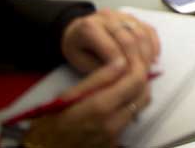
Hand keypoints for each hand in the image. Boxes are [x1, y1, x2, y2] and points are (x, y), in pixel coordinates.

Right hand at [28, 57, 152, 147]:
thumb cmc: (50, 121)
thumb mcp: (67, 96)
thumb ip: (97, 79)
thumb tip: (121, 61)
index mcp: (100, 107)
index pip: (135, 80)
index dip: (139, 64)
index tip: (133, 55)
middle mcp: (112, 123)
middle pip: (143, 93)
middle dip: (142, 77)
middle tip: (134, 65)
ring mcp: (115, 135)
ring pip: (140, 106)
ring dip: (139, 91)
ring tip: (127, 80)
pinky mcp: (114, 142)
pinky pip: (131, 118)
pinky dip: (131, 104)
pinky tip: (120, 97)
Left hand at [62, 9, 160, 73]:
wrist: (76, 31)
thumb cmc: (77, 49)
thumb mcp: (79, 62)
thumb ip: (100, 69)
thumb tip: (122, 77)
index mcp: (89, 27)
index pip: (111, 48)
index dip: (121, 66)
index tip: (127, 81)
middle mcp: (107, 17)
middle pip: (130, 40)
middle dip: (138, 61)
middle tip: (143, 79)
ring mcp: (122, 15)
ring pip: (142, 33)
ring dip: (148, 53)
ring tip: (149, 70)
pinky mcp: (133, 17)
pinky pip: (148, 29)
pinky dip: (154, 44)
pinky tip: (154, 58)